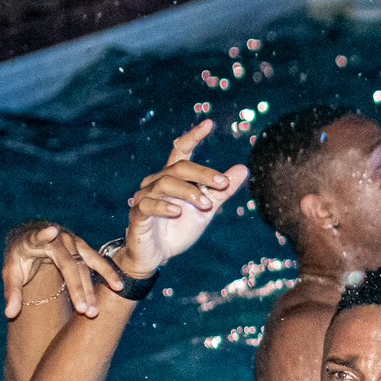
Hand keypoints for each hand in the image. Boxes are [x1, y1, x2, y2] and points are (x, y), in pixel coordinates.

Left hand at [1, 221, 121, 318]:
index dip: (46, 235)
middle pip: (70, 264)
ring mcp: (74, 242)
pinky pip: (97, 262)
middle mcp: (59, 238)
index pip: (42, 239)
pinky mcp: (83, 248)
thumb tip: (9, 314)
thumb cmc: (20, 256)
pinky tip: (118, 286)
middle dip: (78, 288)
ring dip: (92, 288)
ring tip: (98, 308)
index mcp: (37, 239)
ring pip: (86, 266)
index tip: (52, 231)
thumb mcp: (11, 271)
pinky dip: (107, 274)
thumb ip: (11, 291)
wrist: (32, 237)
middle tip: (84, 311)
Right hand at [122, 121, 247, 277]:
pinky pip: (148, 204)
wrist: (156, 256)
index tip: (209, 124)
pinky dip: (164, 206)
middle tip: (223, 184)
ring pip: (165, 183)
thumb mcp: (205, 209)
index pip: (181, 151)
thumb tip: (243, 169)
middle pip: (179, 168)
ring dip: (189, 192)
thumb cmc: (178, 228)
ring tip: (206, 204)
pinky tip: (178, 212)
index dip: (193, 137)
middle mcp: (157, 182)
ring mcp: (145, 197)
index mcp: (173, 178)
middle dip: (203, 174)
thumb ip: (221, 191)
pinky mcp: (138, 214)